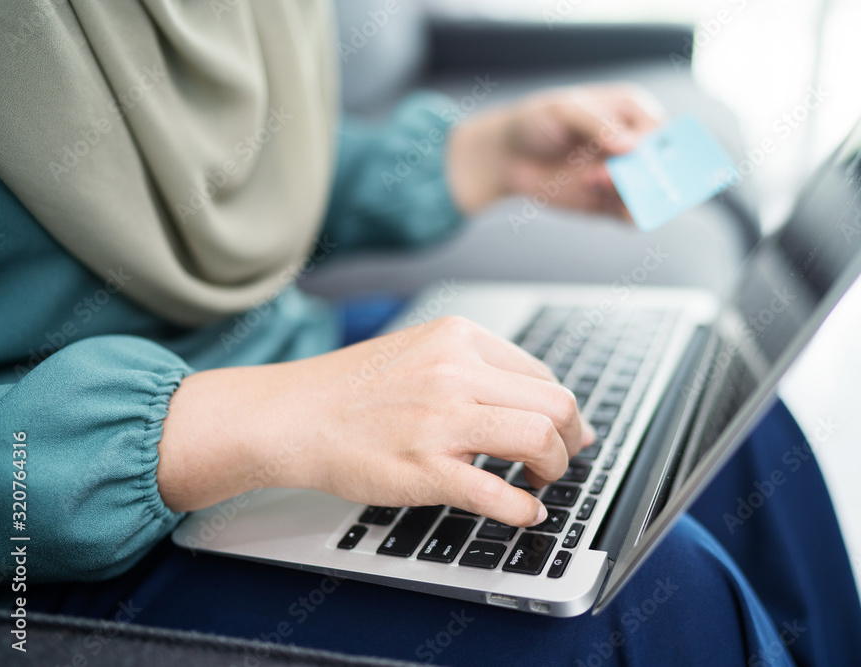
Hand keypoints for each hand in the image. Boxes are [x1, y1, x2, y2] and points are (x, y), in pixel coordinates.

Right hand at [158, 316, 595, 526]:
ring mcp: (441, 420)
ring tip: (541, 482)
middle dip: (570, 439)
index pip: (542, 374)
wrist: (290, 416)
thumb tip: (542, 402)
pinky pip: (498, 493)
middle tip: (560, 459)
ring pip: (540, 439)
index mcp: (458, 338)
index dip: (559, 410)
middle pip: (555, 404)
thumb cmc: (352, 390)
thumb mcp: (420, 351)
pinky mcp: (424, 468)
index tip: (562, 431)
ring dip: (555, 468)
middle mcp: (456, 371)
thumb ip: (477, 369)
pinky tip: (524, 512)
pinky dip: (524, 508)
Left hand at [447, 83, 663, 218]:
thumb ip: (597, 124)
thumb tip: (629, 145)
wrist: (507, 157)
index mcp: (631, 111)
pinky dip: (631, 216)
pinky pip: (632, 214)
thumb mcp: (563, 110)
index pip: (659, 128)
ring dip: (634, 195)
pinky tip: (617, 212)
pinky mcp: (610, 202)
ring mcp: (623, 175)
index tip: (643, 154)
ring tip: (597, 183)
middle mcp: (634, 144)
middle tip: (620, 174)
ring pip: (648, 192)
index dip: (658, 143)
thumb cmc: (536, 122)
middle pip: (659, 164)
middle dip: (648, 174)